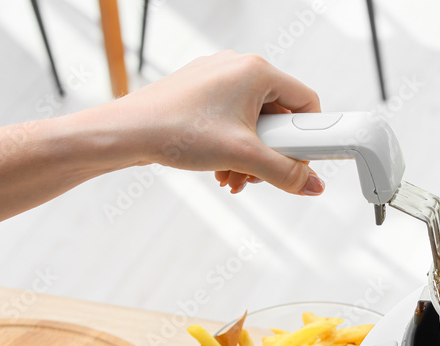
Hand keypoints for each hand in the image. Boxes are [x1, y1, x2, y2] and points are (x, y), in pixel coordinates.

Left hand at [112, 50, 324, 195]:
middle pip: (279, 116)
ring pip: (255, 122)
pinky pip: (233, 119)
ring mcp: (218, 77)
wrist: (127, 133)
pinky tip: (220, 167)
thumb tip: (312, 185)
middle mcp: (239, 66)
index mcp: (256, 71)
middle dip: (272, 152)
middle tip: (260, 173)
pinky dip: (233, 146)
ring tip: (233, 175)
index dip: (309, 135)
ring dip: (251, 155)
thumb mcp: (243, 157)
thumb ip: (285, 173)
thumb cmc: (178, 132)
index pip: (306, 101)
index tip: (302, 159)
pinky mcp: (202, 91)